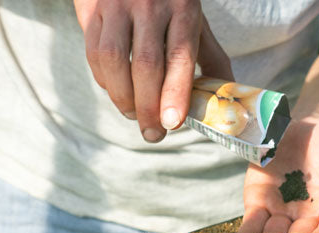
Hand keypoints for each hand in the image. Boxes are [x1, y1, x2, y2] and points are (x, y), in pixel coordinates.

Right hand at [74, 0, 232, 142]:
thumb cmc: (170, 3)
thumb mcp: (195, 22)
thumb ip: (211, 59)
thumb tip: (226, 103)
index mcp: (183, 9)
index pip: (180, 56)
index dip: (175, 93)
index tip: (173, 124)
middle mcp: (150, 4)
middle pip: (146, 64)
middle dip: (148, 107)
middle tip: (153, 134)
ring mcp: (118, 5)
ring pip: (113, 60)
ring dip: (122, 97)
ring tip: (133, 115)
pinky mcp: (92, 10)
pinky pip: (94, 52)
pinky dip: (104, 80)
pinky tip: (117, 91)